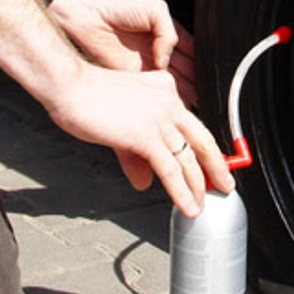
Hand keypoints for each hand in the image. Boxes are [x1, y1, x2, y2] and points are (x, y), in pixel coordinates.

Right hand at [41, 64, 231, 215]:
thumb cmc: (85, 99)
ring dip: (198, 187)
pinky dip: (182, 192)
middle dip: (217, 166)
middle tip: (225, 185)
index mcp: (164, 89)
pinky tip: (187, 206)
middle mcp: (168, 101)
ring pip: (188, 159)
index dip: (204, 147)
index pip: (191, 123)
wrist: (68, 86)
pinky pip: (171, 170)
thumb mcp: (119, 126)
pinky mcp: (147, 135)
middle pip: (201, 139)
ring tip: (202, 205)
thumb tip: (145, 181)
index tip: (212, 164)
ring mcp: (160, 118)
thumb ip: (135, 155)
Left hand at [48, 0, 196, 101]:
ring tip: (193, 102)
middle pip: (183, 70)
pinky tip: (169, 102)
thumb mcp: (155, 9)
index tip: (210, 77)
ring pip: (168, 82)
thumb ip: (169, 32)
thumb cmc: (116, 4)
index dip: (201, 64)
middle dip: (194, 82)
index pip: (191, 52)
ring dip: (180, 92)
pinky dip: (158, 95)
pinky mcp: (128, 74)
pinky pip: (148, 87)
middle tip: (205, 95)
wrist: (85, 13)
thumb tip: (167, 58)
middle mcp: (157, 49)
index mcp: (167, 31)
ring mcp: (144, 63)